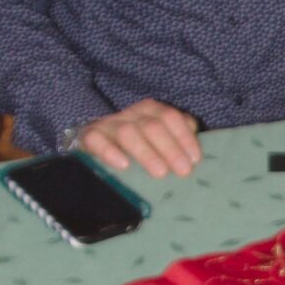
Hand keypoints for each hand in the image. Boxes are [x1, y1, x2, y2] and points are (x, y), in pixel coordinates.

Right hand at [77, 98, 201, 179]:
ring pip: (128, 132)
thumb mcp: (159, 143)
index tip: (195, 159)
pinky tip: (123, 165)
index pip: (170, 117)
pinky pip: (96, 140)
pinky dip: (110, 151)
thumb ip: (177, 141)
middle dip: (170, 148)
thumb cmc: (137, 148)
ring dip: (146, 152)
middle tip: (183, 171)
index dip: (184, 137)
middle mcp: (130, 114)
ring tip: (160, 172)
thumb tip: (194, 154)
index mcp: (150, 111)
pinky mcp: (88, 136)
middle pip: (152, 125)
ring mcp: (108, 124)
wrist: (96, 148)